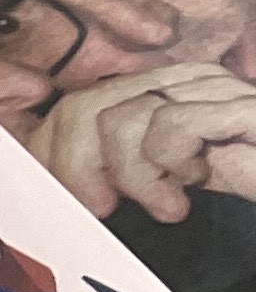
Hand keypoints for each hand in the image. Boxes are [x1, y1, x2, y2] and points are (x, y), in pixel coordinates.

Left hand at [31, 60, 255, 220]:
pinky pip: (169, 125)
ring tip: (167, 202)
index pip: (78, 106)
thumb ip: (125, 174)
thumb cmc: (241, 193)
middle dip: (75, 167)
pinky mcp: (243, 110)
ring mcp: (218, 92)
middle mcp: (188, 84)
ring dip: (131, 175)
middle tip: (102, 207)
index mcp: (164, 97)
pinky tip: (189, 191)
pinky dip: (166, 167)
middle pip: (85, 108)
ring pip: (121, 117)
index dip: (55, 154)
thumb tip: (63, 184)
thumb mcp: (170, 185)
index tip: (73, 198)